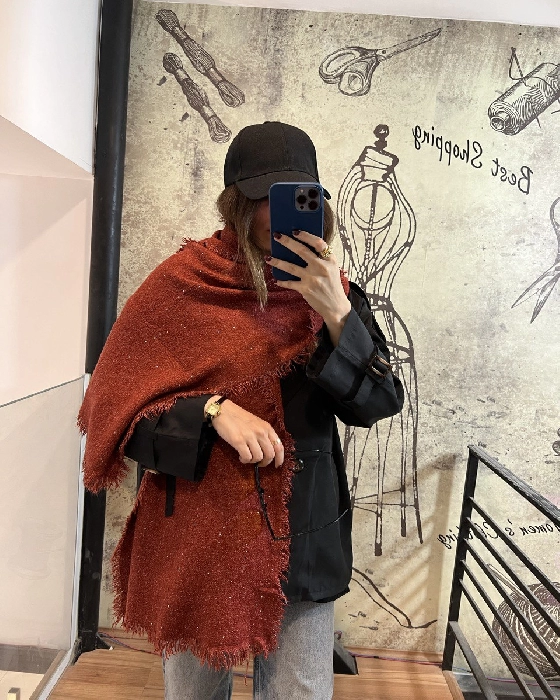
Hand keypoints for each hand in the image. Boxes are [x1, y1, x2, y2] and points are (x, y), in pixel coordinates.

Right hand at [204, 396, 283, 466]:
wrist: (223, 410)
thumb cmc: (239, 417)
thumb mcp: (257, 423)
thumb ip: (264, 434)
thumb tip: (268, 451)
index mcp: (267, 427)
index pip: (279, 446)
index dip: (280, 459)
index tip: (277, 465)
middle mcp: (261, 432)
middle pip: (270, 455)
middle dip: (265, 463)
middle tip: (259, 464)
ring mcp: (250, 436)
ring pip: (258, 458)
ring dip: (253, 461)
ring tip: (247, 457)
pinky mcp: (239, 441)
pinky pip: (247, 457)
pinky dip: (244, 460)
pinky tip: (240, 457)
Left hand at [265, 231, 350, 345]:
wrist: (336, 307)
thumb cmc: (333, 286)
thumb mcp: (333, 269)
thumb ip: (322, 259)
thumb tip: (302, 247)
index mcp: (330, 260)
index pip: (318, 243)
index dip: (306, 236)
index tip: (295, 231)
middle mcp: (321, 267)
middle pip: (301, 251)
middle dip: (287, 242)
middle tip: (276, 236)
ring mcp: (312, 278)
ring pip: (291, 266)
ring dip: (277, 261)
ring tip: (268, 258)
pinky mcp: (305, 289)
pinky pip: (290, 283)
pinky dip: (282, 281)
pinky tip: (277, 280)